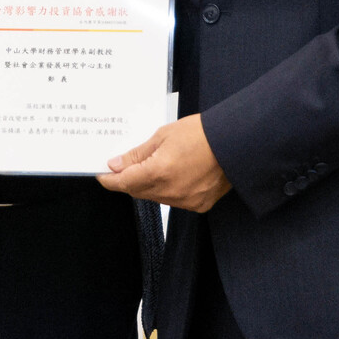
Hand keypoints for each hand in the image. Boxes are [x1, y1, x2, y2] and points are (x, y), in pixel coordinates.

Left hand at [98, 113, 231, 211]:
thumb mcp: (164, 135)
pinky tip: (173, 174)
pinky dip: (168, 190)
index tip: (102, 174)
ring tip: (154, 166)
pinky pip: (174, 201)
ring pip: (155, 197)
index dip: (110, 179)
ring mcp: (186, 201)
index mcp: (159, 171)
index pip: (124, 182)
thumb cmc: (202, 133)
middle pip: (138, 191)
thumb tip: (115, 164)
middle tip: (123, 166)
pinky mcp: (199, 205)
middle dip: (129, 180)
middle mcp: (171, 191)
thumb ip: (137, 154)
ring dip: (148, 185)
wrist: (236, 142)